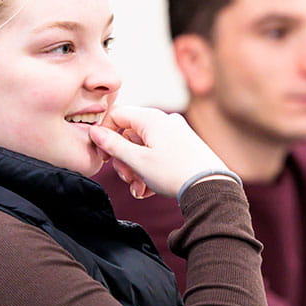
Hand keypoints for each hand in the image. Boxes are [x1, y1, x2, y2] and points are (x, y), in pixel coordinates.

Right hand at [89, 106, 228, 198]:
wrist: (211, 188)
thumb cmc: (173, 173)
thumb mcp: (137, 161)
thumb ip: (113, 145)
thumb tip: (94, 131)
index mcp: (151, 118)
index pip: (117, 115)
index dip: (105, 135)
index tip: (104, 157)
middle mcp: (164, 121)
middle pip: (130, 135)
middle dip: (124, 161)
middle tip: (128, 179)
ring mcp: (176, 133)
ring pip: (143, 148)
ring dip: (136, 170)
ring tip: (140, 189)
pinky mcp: (184, 147)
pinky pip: (158, 155)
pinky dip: (150, 171)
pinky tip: (149, 190)